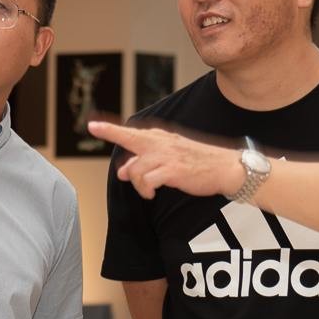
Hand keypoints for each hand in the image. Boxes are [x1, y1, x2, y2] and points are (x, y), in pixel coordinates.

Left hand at [86, 121, 246, 199]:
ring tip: (148, 191)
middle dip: (111, 132)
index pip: (132, 132)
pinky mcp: (173, 170)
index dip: (111, 129)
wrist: (225, 167)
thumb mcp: (169, 159)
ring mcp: (167, 156)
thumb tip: (122, 172)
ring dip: (138, 184)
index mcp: (161, 138)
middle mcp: (162, 143)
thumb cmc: (197, 163)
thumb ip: (144, 163)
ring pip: (137, 169)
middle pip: (130, 137)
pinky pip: (148, 181)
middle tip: (93, 127)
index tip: (92, 125)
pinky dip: (146, 190)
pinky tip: (152, 194)